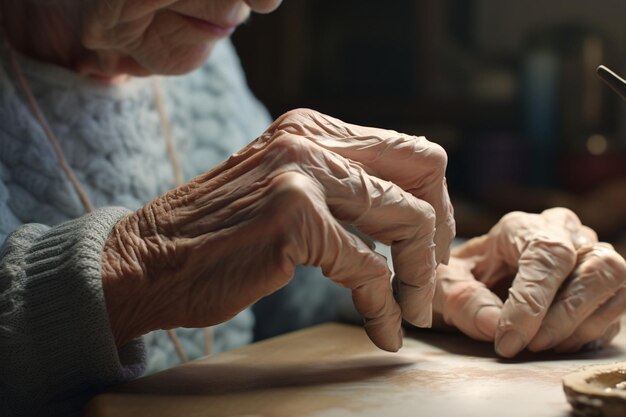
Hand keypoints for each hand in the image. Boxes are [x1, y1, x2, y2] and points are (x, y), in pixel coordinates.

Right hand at [101, 109, 454, 349]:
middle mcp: (310, 139)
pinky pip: (369, 270)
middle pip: (424, 170)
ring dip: (420, 276)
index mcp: (311, 129)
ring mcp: (301, 175)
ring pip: (408, 221)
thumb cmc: (218, 237)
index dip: (434, 202)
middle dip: (439, 231)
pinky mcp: (293, 220)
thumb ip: (337, 185)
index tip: (426, 248)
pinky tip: (380, 331)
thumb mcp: (282, 186)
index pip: (409, 151)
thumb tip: (403, 212)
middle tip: (429, 277)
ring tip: (411, 312)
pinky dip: (383, 306)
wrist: (145, 261)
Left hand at [432, 208, 625, 356]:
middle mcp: (564, 233)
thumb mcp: (446, 287)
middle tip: (530, 345)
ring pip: (612, 282)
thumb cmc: (462, 279)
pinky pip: (615, 307)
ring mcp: (590, 255)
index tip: (507, 339)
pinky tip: (557, 344)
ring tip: (540, 345)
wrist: (474, 283)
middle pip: (592, 264)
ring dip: (581, 324)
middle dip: (563, 314)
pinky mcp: (603, 285)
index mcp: (522, 227)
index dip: (532, 301)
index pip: (545, 255)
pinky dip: (591, 332)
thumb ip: (463, 301)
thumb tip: (494, 326)